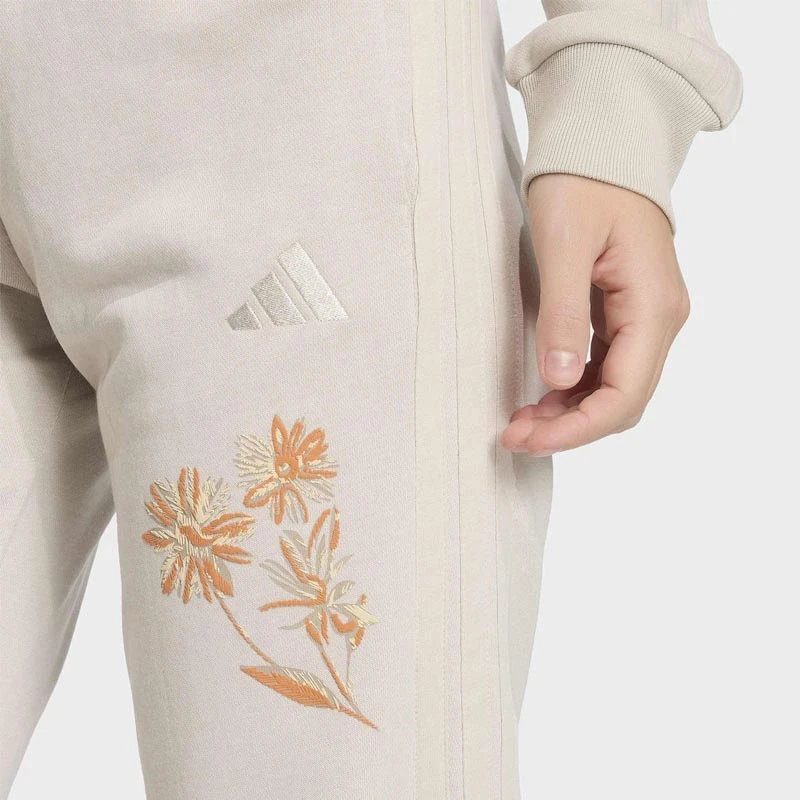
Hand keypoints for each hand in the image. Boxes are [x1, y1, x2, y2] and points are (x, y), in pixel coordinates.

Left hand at [502, 175, 689, 455]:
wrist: (598, 146)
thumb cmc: (581, 183)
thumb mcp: (564, 246)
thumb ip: (564, 315)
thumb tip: (560, 379)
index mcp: (653, 306)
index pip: (624, 395)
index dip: (576, 429)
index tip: (528, 439)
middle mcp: (660, 319)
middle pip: (622, 401)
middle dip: (569, 428)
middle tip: (514, 435)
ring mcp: (646, 317)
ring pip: (615, 389)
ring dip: (570, 413)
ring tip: (520, 421)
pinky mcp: (627, 313)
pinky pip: (607, 367)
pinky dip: (575, 389)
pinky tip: (542, 394)